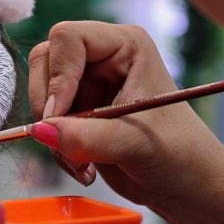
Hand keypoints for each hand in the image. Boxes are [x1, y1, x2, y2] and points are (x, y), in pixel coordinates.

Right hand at [27, 20, 223, 223]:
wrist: (185, 186)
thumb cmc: (178, 154)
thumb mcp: (135, 144)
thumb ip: (87, 137)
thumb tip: (39, 130)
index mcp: (125, 45)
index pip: (68, 38)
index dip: (58, 74)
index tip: (59, 114)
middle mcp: (101, 56)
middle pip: (45, 60)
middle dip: (50, 107)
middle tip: (66, 141)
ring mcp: (85, 82)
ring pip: (40, 92)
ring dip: (51, 132)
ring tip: (82, 161)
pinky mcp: (75, 108)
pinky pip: (44, 119)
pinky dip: (54, 145)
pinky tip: (83, 165)